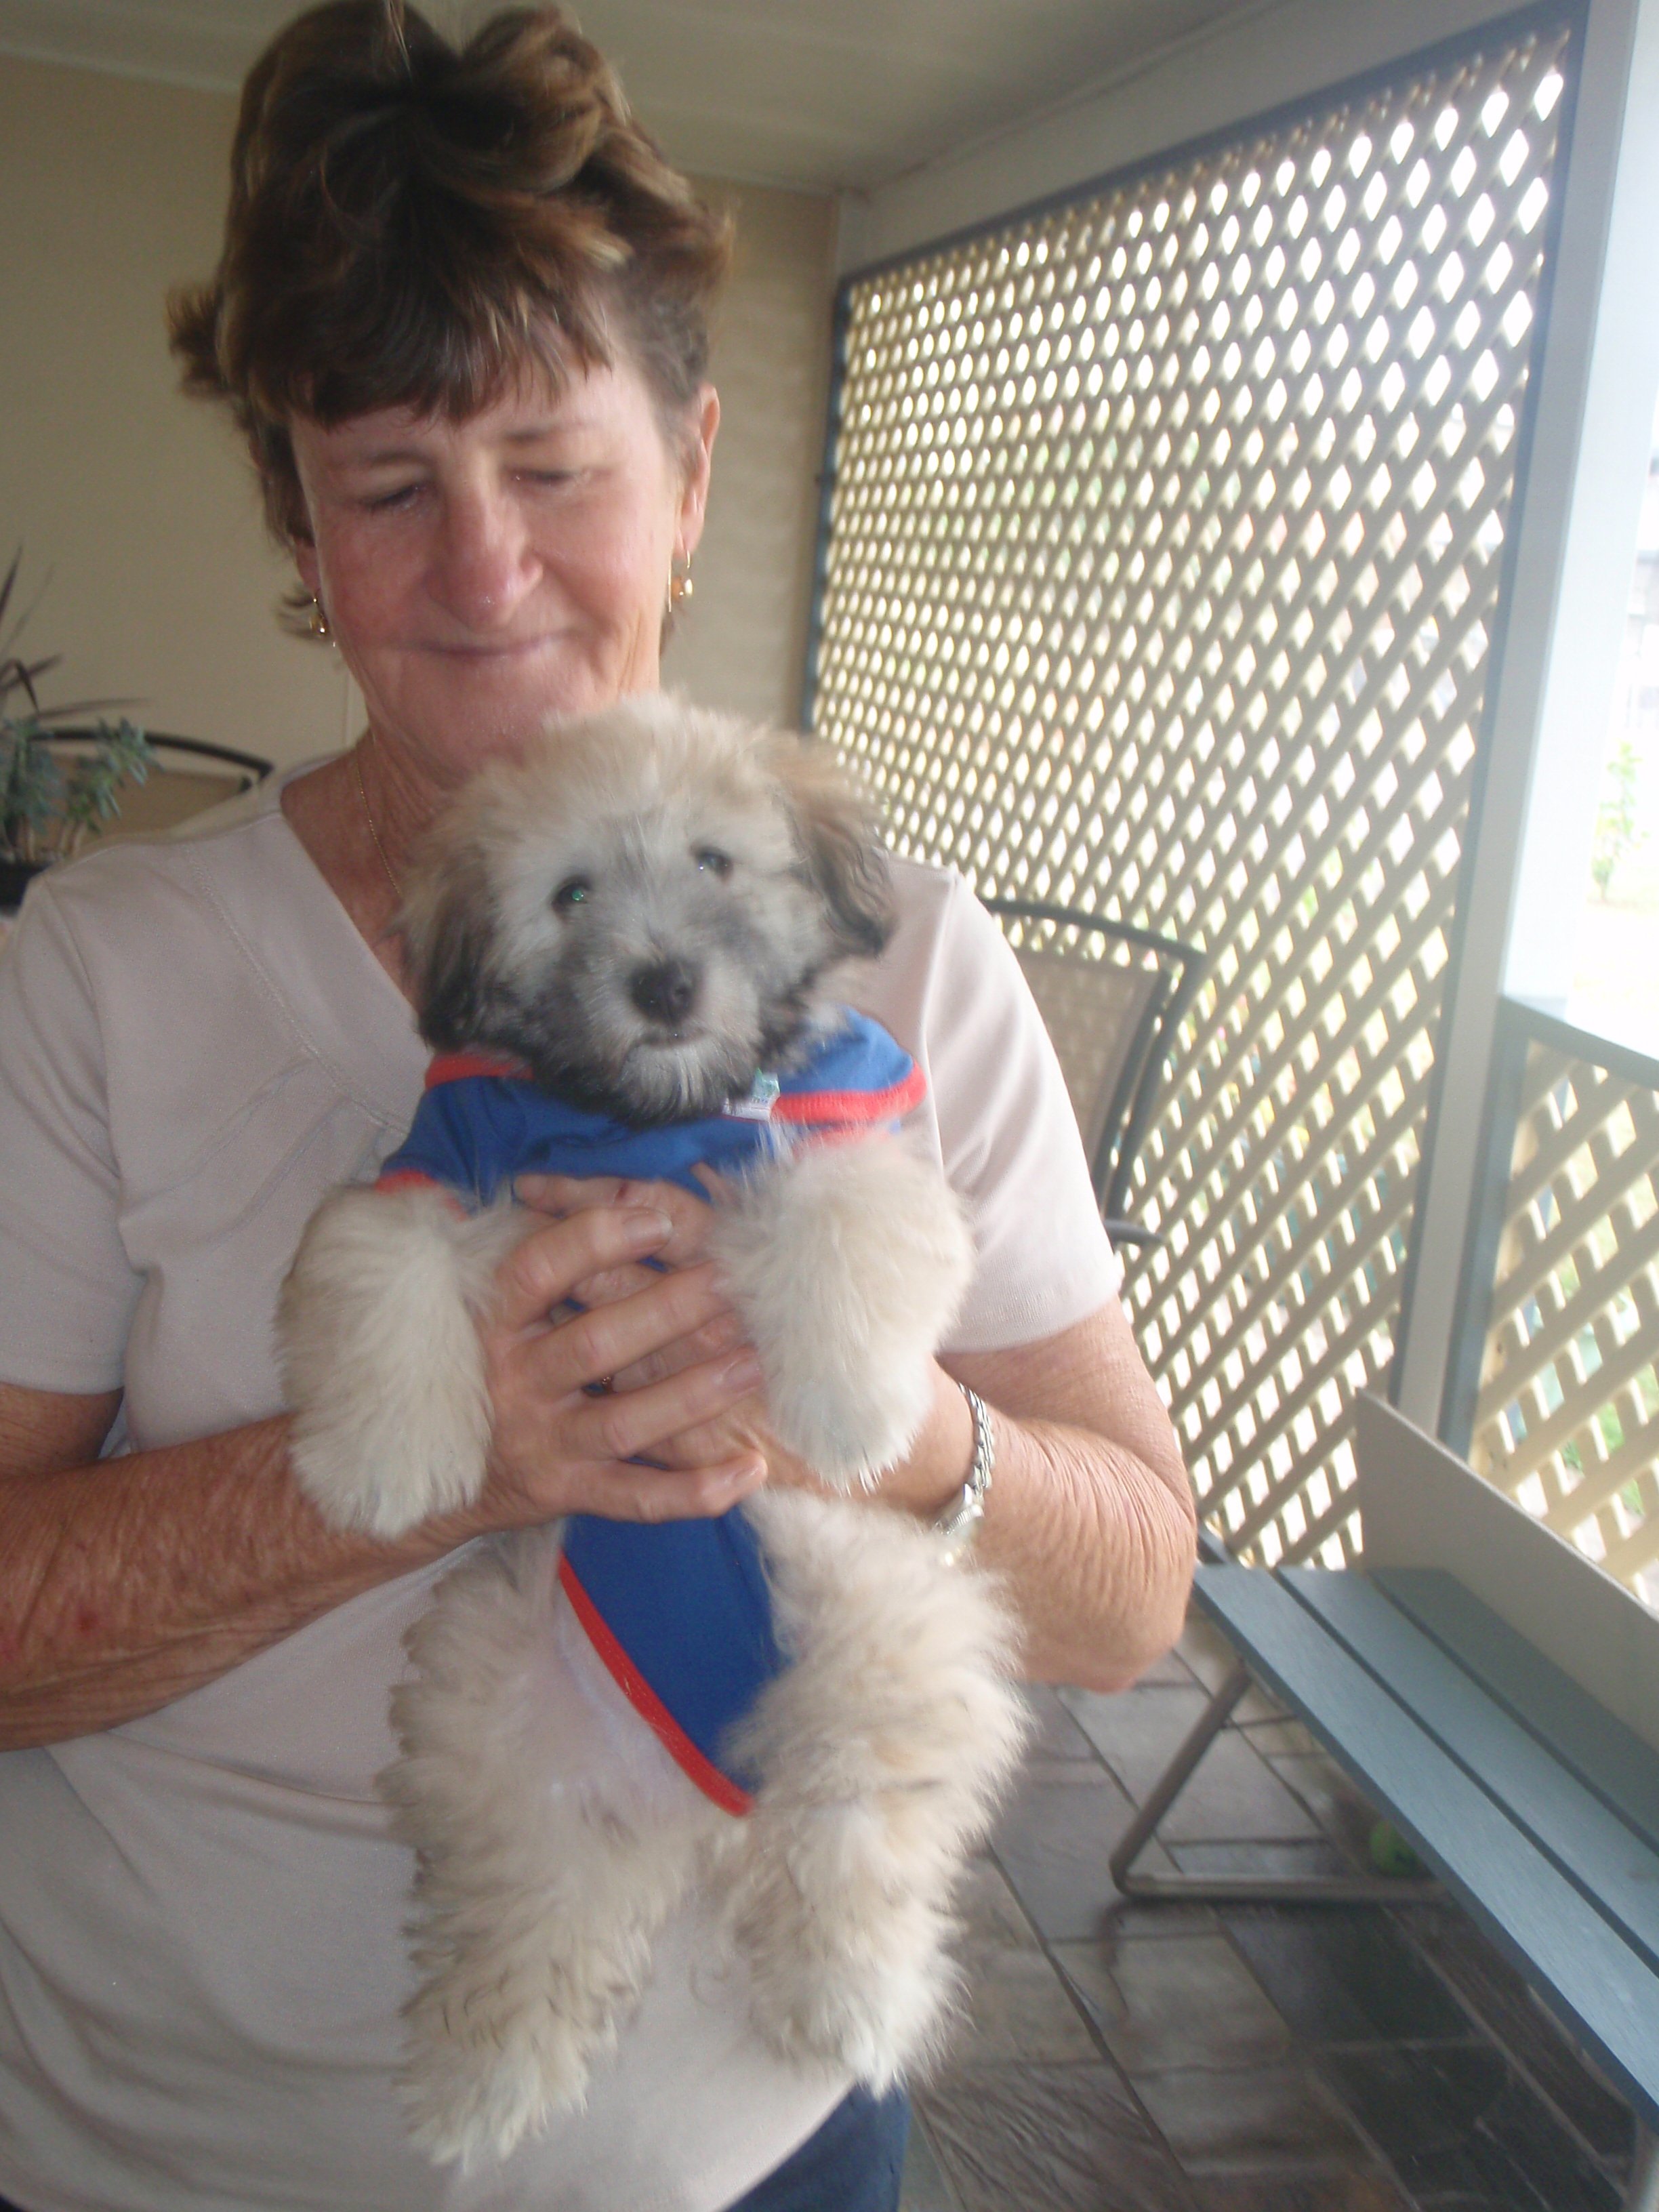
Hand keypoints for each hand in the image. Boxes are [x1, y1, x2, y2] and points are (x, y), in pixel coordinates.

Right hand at [465, 1197, 767, 1531]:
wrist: (431, 1479)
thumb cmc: (479, 1369)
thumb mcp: (489, 1309)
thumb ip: (535, 1260)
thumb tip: (595, 1192)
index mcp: (494, 1323)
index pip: (536, 1271)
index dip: (594, 1240)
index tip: (657, 1218)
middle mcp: (515, 1383)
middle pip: (595, 1344)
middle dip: (669, 1312)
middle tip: (731, 1284)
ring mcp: (543, 1443)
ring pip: (625, 1421)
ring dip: (694, 1393)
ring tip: (752, 1364)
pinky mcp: (569, 1494)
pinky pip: (638, 1498)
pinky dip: (695, 1492)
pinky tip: (749, 1472)